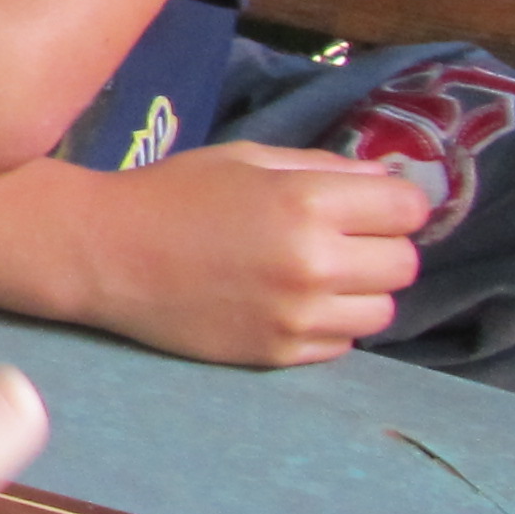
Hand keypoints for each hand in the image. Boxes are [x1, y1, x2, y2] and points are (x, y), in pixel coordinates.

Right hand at [73, 140, 427, 365]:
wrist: (105, 253)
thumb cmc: (174, 193)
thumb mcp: (248, 160)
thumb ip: (323, 168)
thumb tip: (388, 181)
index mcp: (308, 202)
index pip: (409, 208)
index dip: (394, 203)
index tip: (370, 205)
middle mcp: (313, 262)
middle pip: (404, 264)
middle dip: (381, 247)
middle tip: (342, 240)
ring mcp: (297, 315)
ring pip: (381, 312)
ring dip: (360, 293)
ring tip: (318, 277)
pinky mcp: (277, 354)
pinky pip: (341, 344)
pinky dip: (327, 325)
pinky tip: (289, 304)